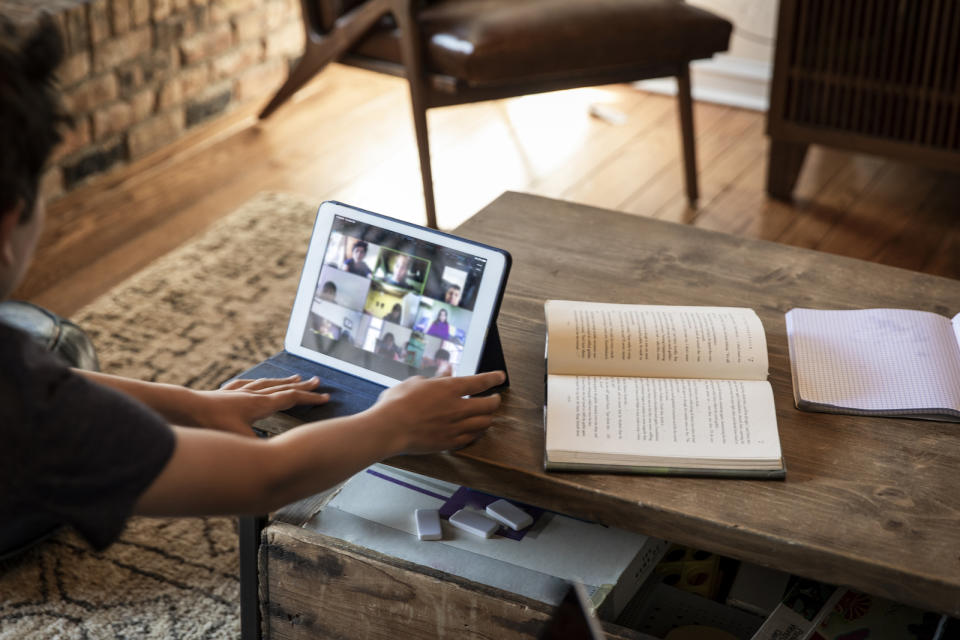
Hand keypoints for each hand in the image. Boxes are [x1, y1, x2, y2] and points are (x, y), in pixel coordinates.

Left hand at [190, 375, 329, 436]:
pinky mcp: (223, 393)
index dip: (310, 398)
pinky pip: (245, 384)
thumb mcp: (239, 440)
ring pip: (266, 383)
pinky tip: (253, 384)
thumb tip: (276, 458)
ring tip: (293, 377)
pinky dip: (255, 383)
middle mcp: (252, 394)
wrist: (182, 409)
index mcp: (260, 405)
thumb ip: (260, 449)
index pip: (291, 399)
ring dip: (282, 381)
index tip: (325, 396)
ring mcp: (237, 392)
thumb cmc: (210, 425)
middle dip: (301, 386)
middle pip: (282, 387)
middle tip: (316, 381)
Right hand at [367, 370, 504, 454]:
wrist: (389, 428)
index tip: (501, 377)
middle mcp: (457, 408)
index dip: (494, 378)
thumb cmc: (397, 403)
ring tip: (487, 416)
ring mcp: (455, 427)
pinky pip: (471, 439)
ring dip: (488, 418)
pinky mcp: (449, 443)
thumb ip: (436, 378)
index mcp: (450, 389)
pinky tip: (474, 432)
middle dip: (495, 401)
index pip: (480, 382)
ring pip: (484, 424)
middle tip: (495, 399)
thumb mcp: (416, 382)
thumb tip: (447, 370)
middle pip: (489, 405)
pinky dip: (476, 434)